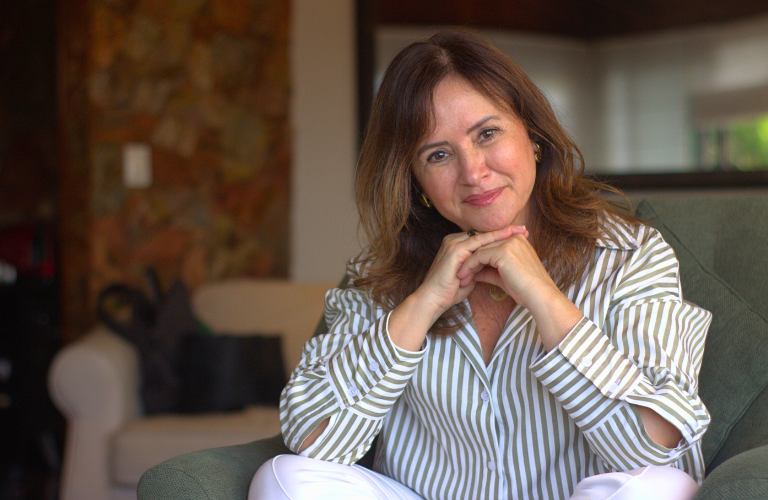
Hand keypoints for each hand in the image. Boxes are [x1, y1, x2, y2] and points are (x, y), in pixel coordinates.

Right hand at [414, 225, 529, 319]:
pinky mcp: (455, 250)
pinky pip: (478, 242)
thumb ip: (478, 268)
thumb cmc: (448, 292)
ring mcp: (454, 243)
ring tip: (519, 230)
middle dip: (505, 232)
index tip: (518, 236)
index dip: (500, 237)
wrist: (432, 299)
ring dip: (502, 232)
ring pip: (483, 236)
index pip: (482, 239)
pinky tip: (507, 236)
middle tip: (524, 229)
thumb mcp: (468, 276)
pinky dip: (494, 239)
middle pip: (484, 234)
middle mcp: (454, 240)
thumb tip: (490, 268)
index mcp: (457, 246)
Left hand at [456, 232, 582, 350]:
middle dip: (469, 261)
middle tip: (459, 274)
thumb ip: (490, 270)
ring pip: (479, 250)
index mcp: (517, 240)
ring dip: (467, 265)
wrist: (539, 296)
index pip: (490, 245)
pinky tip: (463, 278)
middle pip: (483, 246)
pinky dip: (469, 267)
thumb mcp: (504, 276)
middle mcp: (513, 238)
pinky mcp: (503, 251)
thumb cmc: (525, 290)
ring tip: (459, 278)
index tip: (465, 271)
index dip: (476, 258)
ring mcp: (509, 243)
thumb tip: (474, 272)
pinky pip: (478, 256)